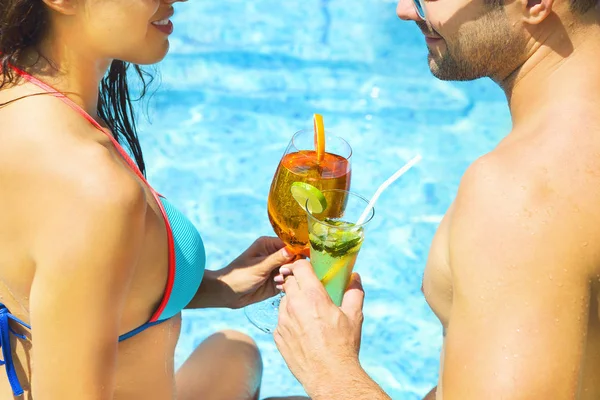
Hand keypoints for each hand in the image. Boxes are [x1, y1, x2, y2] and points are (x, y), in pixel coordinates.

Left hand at [220, 236, 295, 308]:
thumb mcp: (259, 267)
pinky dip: (287, 284)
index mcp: (268, 245)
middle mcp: (274, 255)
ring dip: (288, 276)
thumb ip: (276, 259)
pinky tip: (278, 287)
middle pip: (294, 258)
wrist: (228, 294)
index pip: (290, 244)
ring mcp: (276, 269)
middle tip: (283, 272)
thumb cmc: (239, 276)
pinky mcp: (277, 281)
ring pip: (293, 270)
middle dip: (293, 266)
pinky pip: (288, 281)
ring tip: (276, 281)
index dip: (298, 250)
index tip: (305, 257)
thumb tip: (293, 250)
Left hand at [274, 259, 365, 396]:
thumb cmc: (343, 346)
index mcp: (314, 297)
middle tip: (309, 290)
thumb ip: (354, 292)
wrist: (330, 376)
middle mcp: (295, 306)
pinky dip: (289, 320)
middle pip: (289, 282)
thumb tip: (355, 277)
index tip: (308, 269)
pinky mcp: (278, 335)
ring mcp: (283, 321)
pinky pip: (280, 320)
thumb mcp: (354, 316)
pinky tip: (302, 329)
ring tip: (307, 313)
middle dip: (298, 282)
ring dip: (293, 301)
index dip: (303, 265)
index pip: (299, 267)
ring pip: (283, 300)